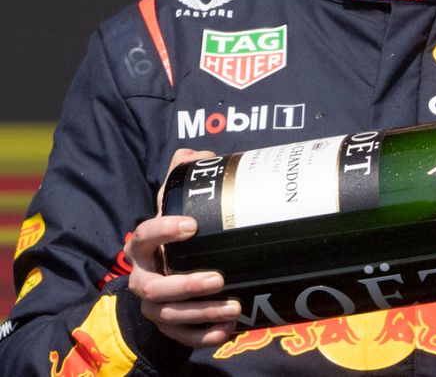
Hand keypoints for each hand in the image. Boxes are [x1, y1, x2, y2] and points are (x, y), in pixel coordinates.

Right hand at [125, 149, 238, 347]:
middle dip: (185, 284)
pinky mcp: (169, 326)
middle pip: (153, 287)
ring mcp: (154, 305)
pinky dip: (201, 337)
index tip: (191, 226)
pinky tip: (225, 332)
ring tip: (235, 307)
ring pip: (169, 314)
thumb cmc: (178, 235)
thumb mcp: (178, 204)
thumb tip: (198, 154)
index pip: (142, 237)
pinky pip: (180, 337)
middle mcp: (143, 278)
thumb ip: (184, 178)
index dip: (162, 231)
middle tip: (218, 278)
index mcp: (144, 247)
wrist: (166, 274)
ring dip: (201, 313)